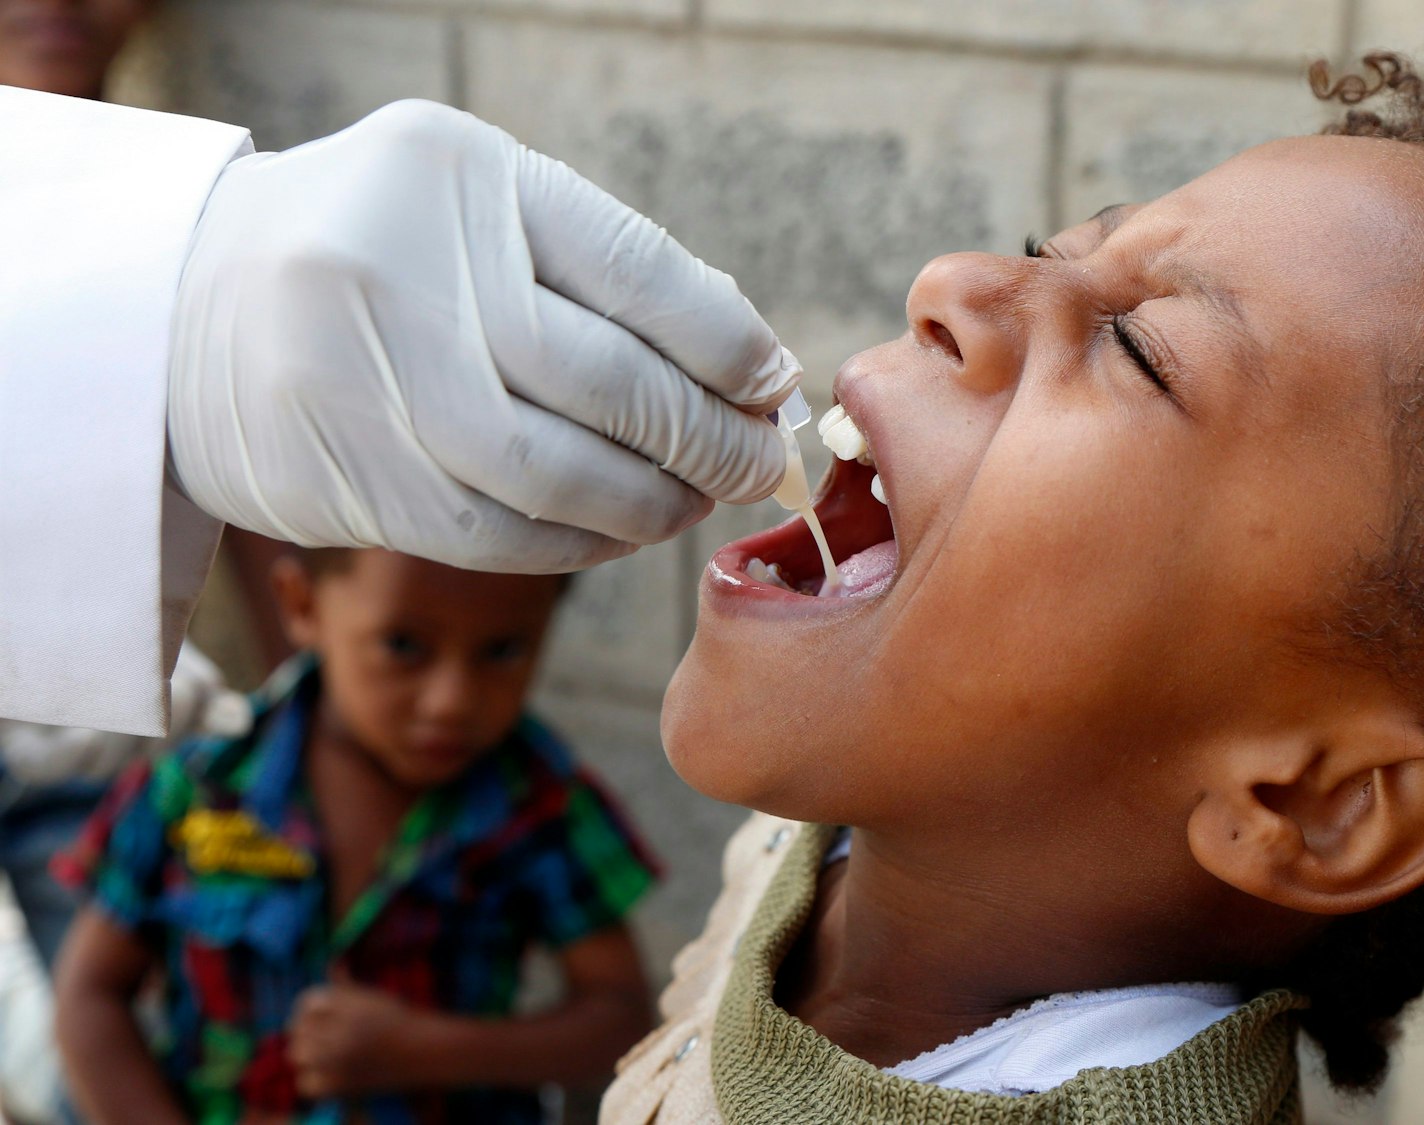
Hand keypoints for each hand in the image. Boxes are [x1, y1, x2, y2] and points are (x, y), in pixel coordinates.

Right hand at [168, 100, 799, 572]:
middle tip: (755, 464)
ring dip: (650, 503)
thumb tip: (750, 367)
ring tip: (693, 501)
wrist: (184, 309)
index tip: (772, 387)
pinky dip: (577, 544)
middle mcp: (403, 268)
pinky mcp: (341, 474)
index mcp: (459, 175)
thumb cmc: (381, 252)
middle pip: (607, 382)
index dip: (727, 346)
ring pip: (555, 475)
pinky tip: (618, 531)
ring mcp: (361, 375)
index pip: (638, 273)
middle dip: (705, 438)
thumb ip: (599, 269)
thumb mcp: (475, 208)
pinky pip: (496, 534)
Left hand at [287, 979, 425, 1098]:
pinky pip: (306, 1083)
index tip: (316, 1018)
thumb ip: (347, 985)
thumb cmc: (398, 1020)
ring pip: (297, 1055)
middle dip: (306, 1032)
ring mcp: (339, 1058)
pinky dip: (312, 1080)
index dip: (307, 1010)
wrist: (424, 1050)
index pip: (308, 1001)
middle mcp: (341, 1028)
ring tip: (322, 1055)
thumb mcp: (373, 997)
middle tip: (321, 1038)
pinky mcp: (341, 1084)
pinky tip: (327, 1074)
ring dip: (307, 1055)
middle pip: (298, 1028)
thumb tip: (334, 964)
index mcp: (349, 1003)